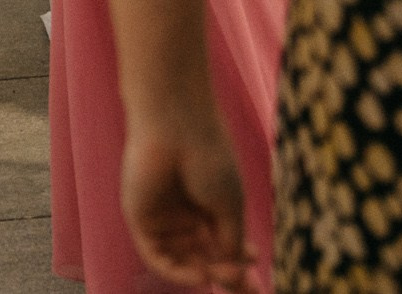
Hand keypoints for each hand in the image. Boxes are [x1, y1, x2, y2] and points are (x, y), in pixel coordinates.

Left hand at [121, 108, 253, 292]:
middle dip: (229, 276)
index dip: (242, 265)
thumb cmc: (207, 156)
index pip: (225, 245)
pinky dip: (178, 271)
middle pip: (206, 258)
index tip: (261, 283)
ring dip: (207, 274)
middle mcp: (186, 213)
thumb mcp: (229, 204)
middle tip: (251, 289)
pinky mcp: (140, 218)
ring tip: (231, 276)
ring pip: (185, 261)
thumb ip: (230, 241)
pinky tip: (201, 274)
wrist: (175, 124)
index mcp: (210, 205)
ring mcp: (163, 217)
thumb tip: (232, 269)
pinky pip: (158, 256)